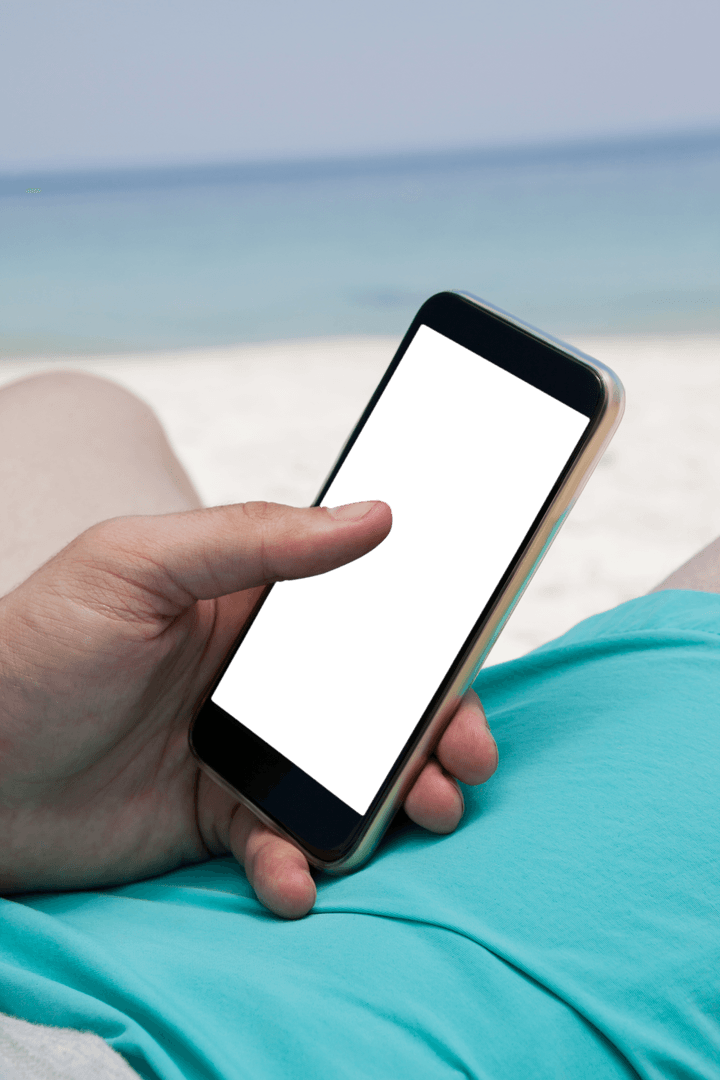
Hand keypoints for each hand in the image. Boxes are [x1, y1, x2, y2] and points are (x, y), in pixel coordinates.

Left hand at [0, 500, 497, 916]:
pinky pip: (282, 846)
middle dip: (433, 733)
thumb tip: (375, 516)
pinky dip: (298, 866)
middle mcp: (263, 679)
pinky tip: (290, 876)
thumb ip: (254, 538)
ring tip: (416, 817)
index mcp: (255, 606)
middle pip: (378, 704)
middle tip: (461, 763)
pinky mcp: (219, 820)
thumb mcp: (137, 565)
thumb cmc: (37, 646)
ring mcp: (245, 751)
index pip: (365, 616)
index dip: (426, 642)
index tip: (468, 669)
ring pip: (348, 778)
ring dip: (392, 802)